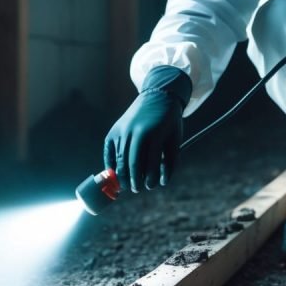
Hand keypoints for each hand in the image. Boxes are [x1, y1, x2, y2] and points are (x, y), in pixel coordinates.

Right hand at [103, 66, 191, 192]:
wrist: (158, 96)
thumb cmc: (169, 121)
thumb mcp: (175, 139)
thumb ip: (170, 161)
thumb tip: (162, 182)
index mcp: (153, 134)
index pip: (149, 163)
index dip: (150, 178)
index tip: (151, 186)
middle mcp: (134, 132)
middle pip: (131, 164)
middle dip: (133, 180)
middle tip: (136, 189)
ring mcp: (122, 131)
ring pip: (119, 159)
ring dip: (122, 175)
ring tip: (127, 185)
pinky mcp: (114, 131)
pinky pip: (110, 152)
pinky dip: (111, 164)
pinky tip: (116, 173)